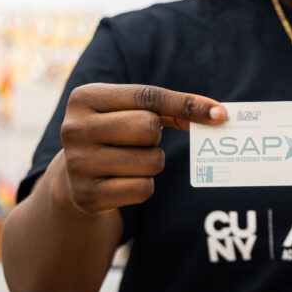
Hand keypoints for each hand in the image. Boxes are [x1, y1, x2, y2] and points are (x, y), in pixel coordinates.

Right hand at [56, 83, 225, 215]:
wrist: (72, 177)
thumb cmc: (114, 135)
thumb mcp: (130, 112)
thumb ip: (171, 109)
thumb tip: (218, 115)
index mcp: (84, 98)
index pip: (148, 96)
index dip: (187, 104)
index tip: (219, 114)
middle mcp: (74, 129)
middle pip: (149, 128)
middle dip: (156, 136)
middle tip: (141, 141)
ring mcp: (78, 164)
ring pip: (151, 161)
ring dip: (153, 162)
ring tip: (130, 161)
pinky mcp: (87, 196)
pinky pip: (143, 189)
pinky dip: (144, 186)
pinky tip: (124, 182)